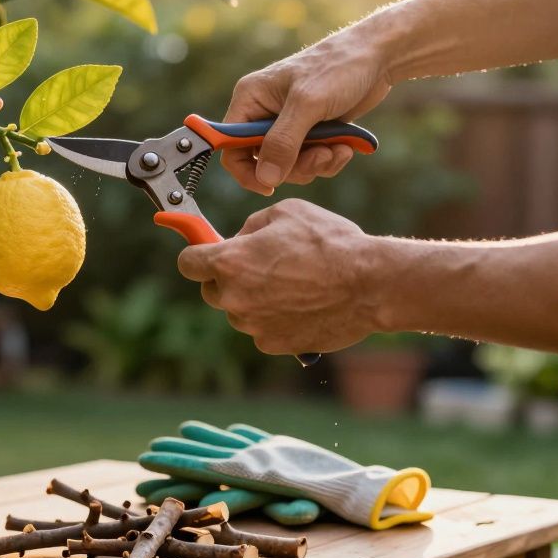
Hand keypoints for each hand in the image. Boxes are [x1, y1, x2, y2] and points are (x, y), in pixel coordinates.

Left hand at [177, 200, 382, 355]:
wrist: (370, 284)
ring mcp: (253, 324)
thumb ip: (250, 226)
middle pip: (211, 291)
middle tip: (257, 267)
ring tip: (291, 285)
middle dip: (227, 279)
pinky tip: (302, 304)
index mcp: (230, 262)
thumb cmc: (330, 242)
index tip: (205, 253)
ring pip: (239, 312)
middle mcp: (235, 297)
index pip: (188, 263)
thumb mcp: (285, 213)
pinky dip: (274, 319)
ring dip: (253, 300)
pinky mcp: (274, 344)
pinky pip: (262, 329)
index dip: (197, 256)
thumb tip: (238, 238)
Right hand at [223, 28, 392, 193]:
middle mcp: (263, 113)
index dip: (244, 170)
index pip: (229, 145)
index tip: (269, 185)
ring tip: (337, 149)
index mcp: (250, 99)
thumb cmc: (338, 68)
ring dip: (315, 164)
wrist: (378, 56)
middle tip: (320, 157)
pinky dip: (328, 160)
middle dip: (294, 166)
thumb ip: (283, 142)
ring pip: (288, 166)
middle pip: (262, 162)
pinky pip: (309, 161)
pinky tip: (345, 147)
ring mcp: (287, 124)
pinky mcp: (310, 132)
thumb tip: (265, 178)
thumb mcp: (307, 104)